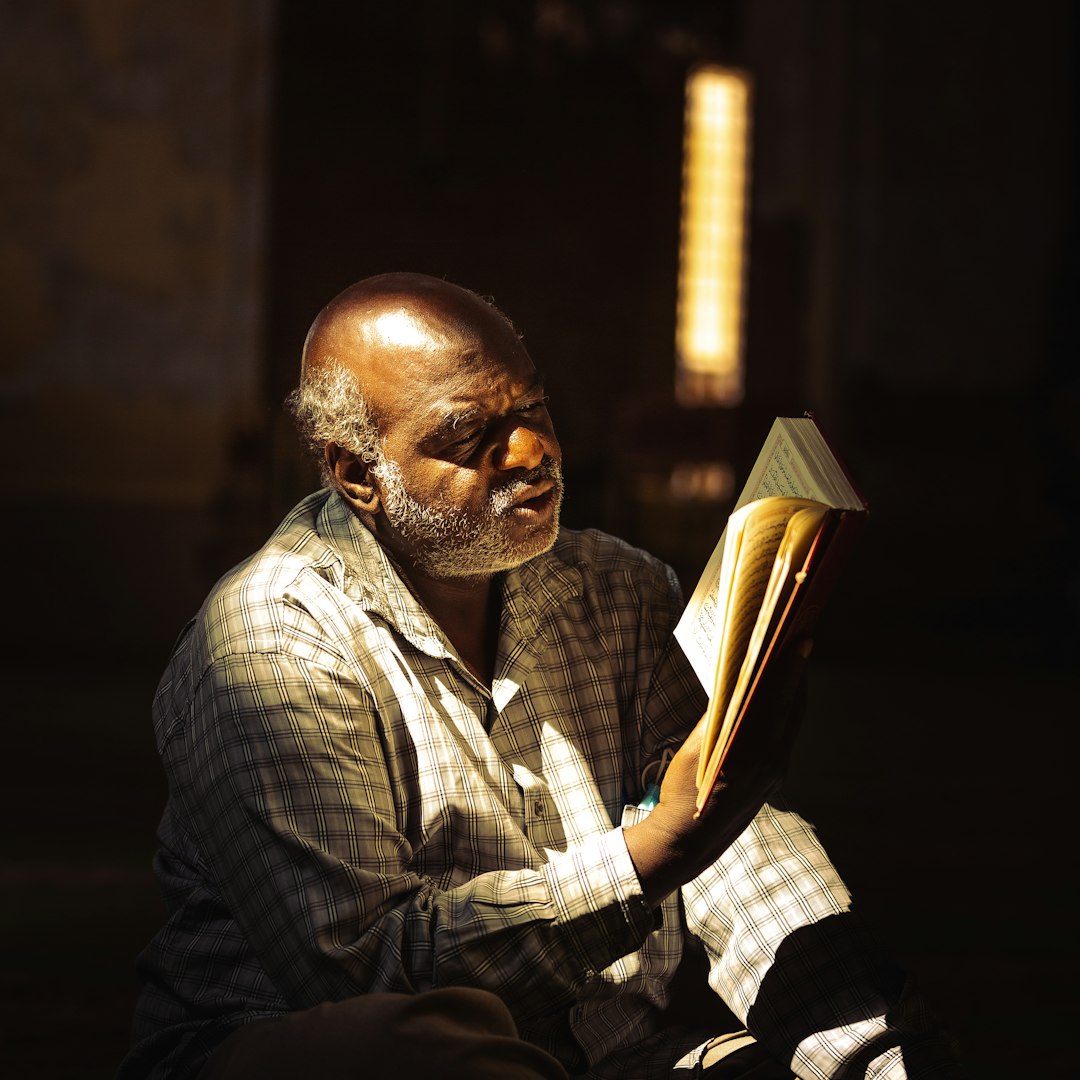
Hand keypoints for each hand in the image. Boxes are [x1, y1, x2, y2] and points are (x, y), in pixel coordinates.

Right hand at [623, 645, 809, 907]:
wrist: (688, 841)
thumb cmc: (684, 792)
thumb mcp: (696, 749)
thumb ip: (718, 717)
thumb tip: (732, 686)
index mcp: (756, 750)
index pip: (780, 698)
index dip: (791, 667)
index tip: (801, 641)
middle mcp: (774, 759)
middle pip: (792, 707)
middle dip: (795, 675)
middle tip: (794, 644)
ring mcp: (777, 771)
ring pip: (790, 722)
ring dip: (790, 693)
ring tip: (787, 665)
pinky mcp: (773, 779)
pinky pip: (783, 737)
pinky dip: (781, 714)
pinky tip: (772, 701)